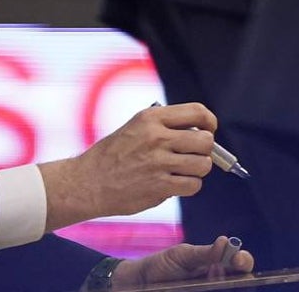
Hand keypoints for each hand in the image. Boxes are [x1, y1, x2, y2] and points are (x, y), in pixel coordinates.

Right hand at [39, 102, 217, 229]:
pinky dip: (190, 186)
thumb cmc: (113, 155)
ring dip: (198, 170)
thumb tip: (199, 132)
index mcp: (152, 118)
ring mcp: (159, 162)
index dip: (210, 122)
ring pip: (203, 165)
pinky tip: (177, 183)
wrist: (88, 182)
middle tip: (194, 155)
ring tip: (185, 171)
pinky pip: (193, 185)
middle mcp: (157, 137)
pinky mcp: (159, 186)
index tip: (208, 130)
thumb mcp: (135, 126)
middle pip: (206, 141)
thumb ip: (165, 126)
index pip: (197, 112)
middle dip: (206, 150)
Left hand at [112, 237, 255, 289]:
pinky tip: (195, 286)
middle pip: (239, 282)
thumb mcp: (183, 255)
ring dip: (217, 285)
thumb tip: (226, 242)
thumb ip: (205, 253)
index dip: (244, 261)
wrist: (142, 281)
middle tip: (217, 271)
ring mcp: (208, 289)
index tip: (239, 260)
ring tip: (201, 279)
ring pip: (225, 288)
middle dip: (236, 278)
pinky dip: (206, 288)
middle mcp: (217, 281)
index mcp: (218, 265)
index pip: (241, 263)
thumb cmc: (164, 264)